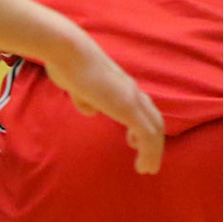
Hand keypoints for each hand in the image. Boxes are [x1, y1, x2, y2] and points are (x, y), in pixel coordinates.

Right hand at [60, 46, 164, 173]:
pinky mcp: (128, 107)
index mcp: (121, 86)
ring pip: (154, 129)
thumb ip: (85, 98)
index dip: (142, 126)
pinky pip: (147, 135)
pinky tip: (142, 165)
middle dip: (154, 143)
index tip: (133, 142)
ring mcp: (132, 98)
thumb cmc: (68, 65)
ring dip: (154, 151)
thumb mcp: (77, 86)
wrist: (68, 52)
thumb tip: (91, 109)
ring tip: (148, 169)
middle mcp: (131, 91)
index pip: (142, 108)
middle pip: (154, 119)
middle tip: (148, 162)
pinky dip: (149, 152)